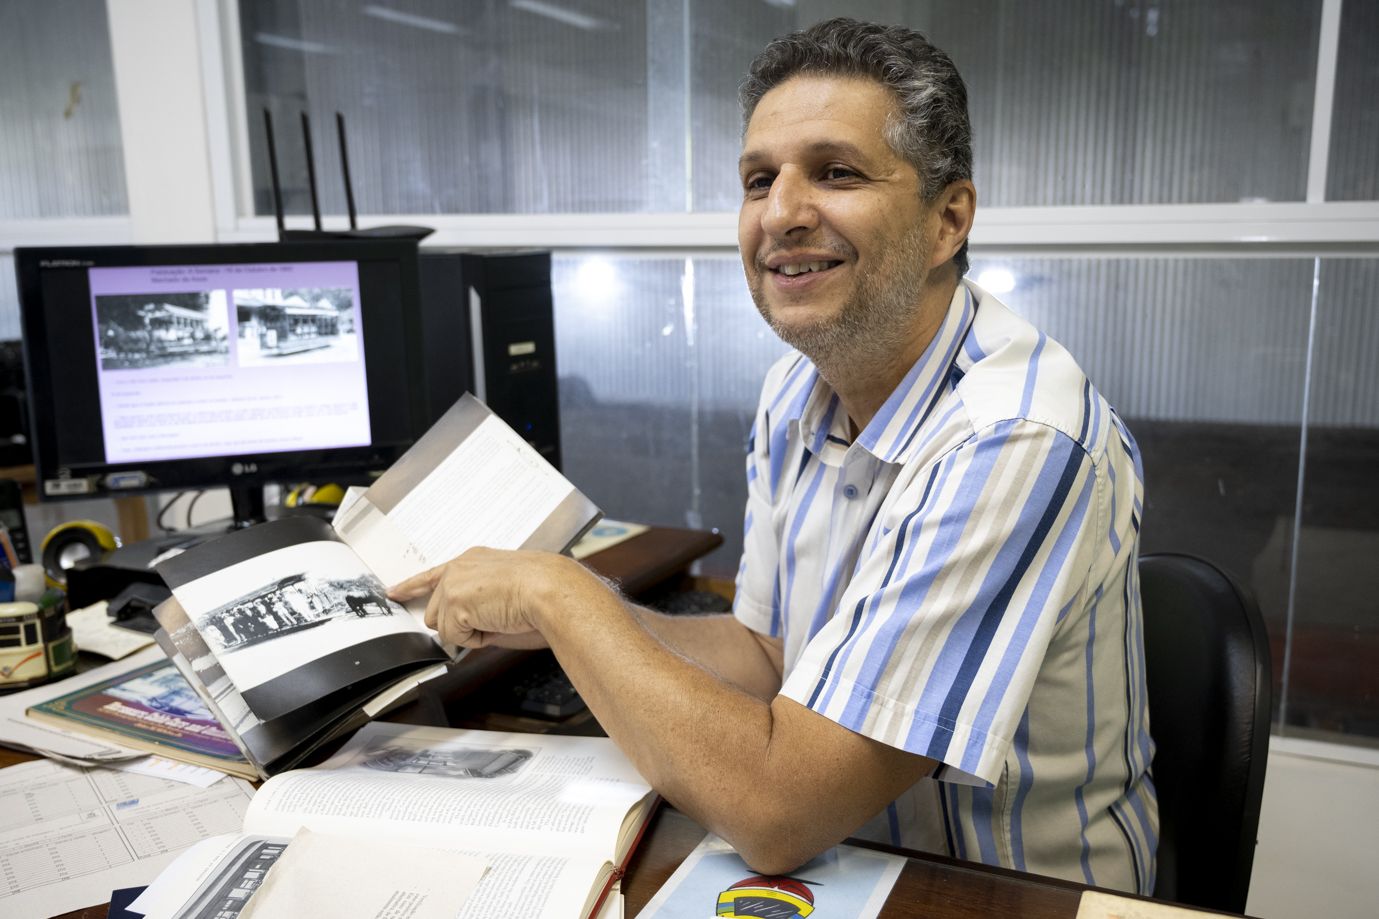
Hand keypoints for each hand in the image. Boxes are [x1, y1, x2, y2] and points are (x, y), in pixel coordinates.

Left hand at [387, 547, 570, 648]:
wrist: (551, 590)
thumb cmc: (543, 592)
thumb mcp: (505, 593)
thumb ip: (477, 605)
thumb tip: (467, 629)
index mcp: (474, 560)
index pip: (434, 574)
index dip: (411, 585)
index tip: (394, 591)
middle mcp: (460, 567)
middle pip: (436, 611)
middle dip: (458, 625)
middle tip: (492, 620)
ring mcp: (454, 584)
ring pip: (443, 627)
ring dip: (469, 632)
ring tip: (500, 617)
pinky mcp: (454, 603)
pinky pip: (455, 638)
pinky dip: (476, 640)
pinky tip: (497, 622)